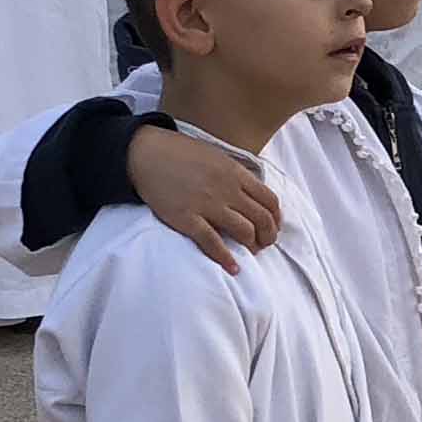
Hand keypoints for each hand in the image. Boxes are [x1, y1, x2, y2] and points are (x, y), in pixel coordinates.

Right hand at [127, 123, 280, 269]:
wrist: (146, 154)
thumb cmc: (179, 153)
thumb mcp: (215, 156)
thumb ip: (235, 175)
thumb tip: (251, 195)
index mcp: (235, 173)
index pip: (269, 200)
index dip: (276, 217)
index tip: (273, 226)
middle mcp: (226, 189)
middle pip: (261, 218)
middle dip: (268, 236)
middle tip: (265, 244)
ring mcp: (207, 205)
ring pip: (244, 231)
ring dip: (252, 246)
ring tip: (251, 252)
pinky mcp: (187, 219)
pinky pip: (212, 243)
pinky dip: (226, 258)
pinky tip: (233, 268)